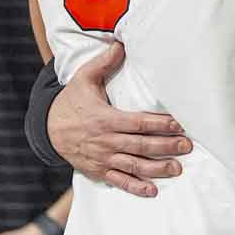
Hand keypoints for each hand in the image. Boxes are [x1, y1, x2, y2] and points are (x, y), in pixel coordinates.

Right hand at [51, 42, 190, 197]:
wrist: (47, 129)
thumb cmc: (71, 102)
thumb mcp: (83, 79)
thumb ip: (103, 63)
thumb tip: (121, 43)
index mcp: (105, 119)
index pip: (138, 123)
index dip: (159, 124)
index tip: (179, 125)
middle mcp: (105, 141)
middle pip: (140, 145)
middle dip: (165, 147)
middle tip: (187, 146)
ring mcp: (102, 158)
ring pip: (133, 166)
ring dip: (156, 168)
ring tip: (177, 169)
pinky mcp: (98, 170)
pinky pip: (118, 181)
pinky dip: (135, 187)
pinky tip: (152, 190)